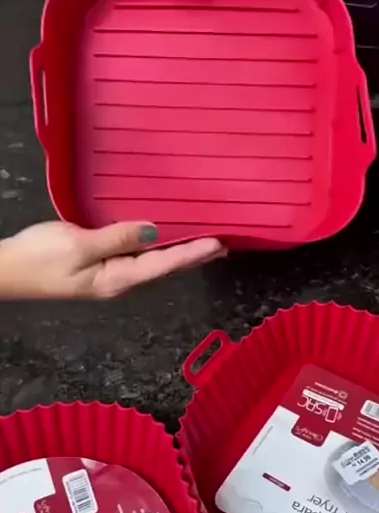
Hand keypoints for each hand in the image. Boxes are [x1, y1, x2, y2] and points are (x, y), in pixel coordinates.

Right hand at [0, 221, 225, 298]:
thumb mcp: (78, 245)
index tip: (218, 243)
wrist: (6, 271)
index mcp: (117, 278)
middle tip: (223, 245)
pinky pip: (137, 258)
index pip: (164, 265)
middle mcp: (119, 280)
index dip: (192, 253)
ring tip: (203, 245)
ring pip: (153, 265)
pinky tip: (162, 243)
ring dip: (179, 255)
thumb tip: (154, 232)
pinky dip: (158, 250)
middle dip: (193, 257)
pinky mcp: (98, 268)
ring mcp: (108, 276)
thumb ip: (118, 237)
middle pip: (164, 268)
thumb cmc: (38, 258)